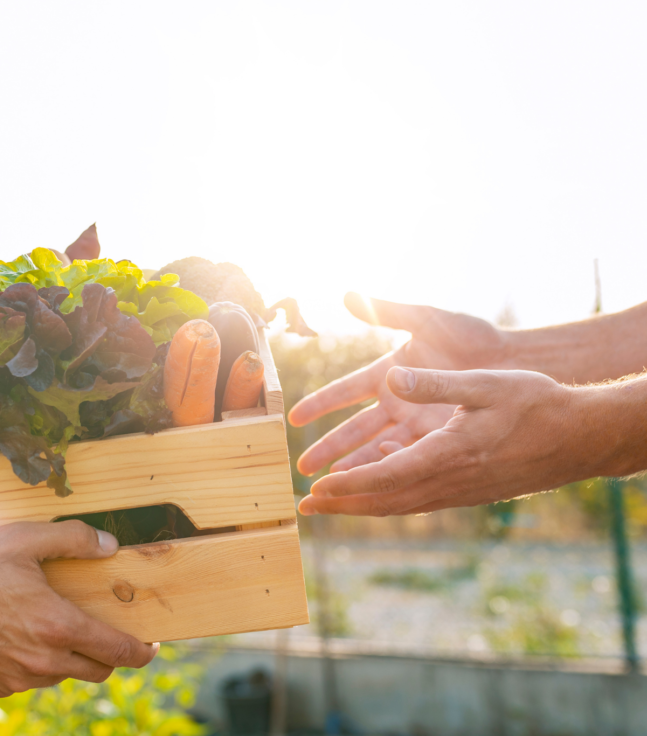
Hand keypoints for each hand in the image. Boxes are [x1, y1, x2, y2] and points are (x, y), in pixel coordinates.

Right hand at [0, 521, 156, 695]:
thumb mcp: (25, 538)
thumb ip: (74, 538)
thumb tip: (109, 546)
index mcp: (56, 626)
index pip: (117, 651)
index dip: (141, 651)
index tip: (151, 645)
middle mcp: (41, 661)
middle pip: (96, 671)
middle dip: (109, 655)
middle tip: (105, 632)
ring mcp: (16, 678)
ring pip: (61, 675)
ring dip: (68, 656)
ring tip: (55, 624)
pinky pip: (28, 679)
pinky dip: (35, 662)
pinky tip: (18, 633)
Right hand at [289, 293, 508, 474]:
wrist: (519, 360)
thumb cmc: (472, 334)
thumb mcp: (427, 319)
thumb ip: (388, 311)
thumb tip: (347, 295)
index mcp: (390, 372)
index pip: (345, 392)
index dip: (320, 404)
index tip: (295, 419)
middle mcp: (399, 401)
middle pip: (355, 430)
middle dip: (328, 450)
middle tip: (302, 470)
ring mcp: (418, 422)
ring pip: (378, 450)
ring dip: (354, 468)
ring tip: (329, 489)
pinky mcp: (439, 438)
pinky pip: (408, 460)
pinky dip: (388, 474)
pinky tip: (370, 492)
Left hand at [298, 366, 591, 515]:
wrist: (578, 437)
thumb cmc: (534, 404)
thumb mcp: (484, 384)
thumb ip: (435, 383)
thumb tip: (393, 376)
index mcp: (448, 453)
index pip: (386, 475)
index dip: (349, 483)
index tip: (318, 487)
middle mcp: (450, 479)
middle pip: (385, 499)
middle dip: (343, 504)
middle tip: (306, 507)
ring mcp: (459, 490)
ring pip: (399, 504)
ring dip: (360, 506)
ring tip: (328, 507)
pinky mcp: (467, 491)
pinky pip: (417, 501)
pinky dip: (387, 501)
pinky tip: (374, 497)